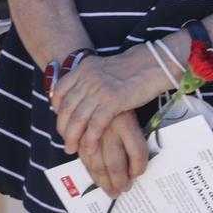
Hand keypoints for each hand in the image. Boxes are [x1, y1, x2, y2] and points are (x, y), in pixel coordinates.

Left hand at [52, 48, 166, 157]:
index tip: (61, 121)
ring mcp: (99, 89)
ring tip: (72, 149)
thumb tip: (81, 98)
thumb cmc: (135, 68)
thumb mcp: (105, 68)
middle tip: (66, 141)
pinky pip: (95, 125)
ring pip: (77, 119)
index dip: (56, 109)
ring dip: (72, 138)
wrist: (156, 63)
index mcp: (85, 67)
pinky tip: (90, 149)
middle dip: (62, 128)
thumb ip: (90, 79)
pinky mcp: (113, 101)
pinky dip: (90, 140)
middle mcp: (88, 77)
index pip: (60, 90)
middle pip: (65, 108)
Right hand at [75, 109, 150, 199]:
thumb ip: (133, 138)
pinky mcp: (80, 135)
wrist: (95, 88)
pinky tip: (98, 180)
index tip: (138, 174)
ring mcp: (92, 132)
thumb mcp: (131, 114)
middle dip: (120, 181)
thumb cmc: (118, 104)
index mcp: (127, 122)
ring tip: (112, 191)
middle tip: (123, 190)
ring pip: (97, 164)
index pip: (138, 151)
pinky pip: (84, 159)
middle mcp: (109, 128)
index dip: (139, 167)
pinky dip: (91, 172)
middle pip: (116, 163)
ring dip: (104, 182)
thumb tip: (135, 167)